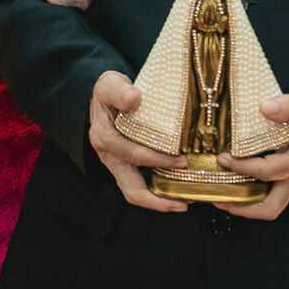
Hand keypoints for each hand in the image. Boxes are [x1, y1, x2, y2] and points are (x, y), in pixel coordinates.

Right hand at [87, 74, 187, 212]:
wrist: (108, 95)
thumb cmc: (111, 90)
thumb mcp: (111, 84)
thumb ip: (120, 91)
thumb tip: (134, 99)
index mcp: (104, 138)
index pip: (132, 155)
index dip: (158, 160)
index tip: (182, 160)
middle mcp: (109, 156)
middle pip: (131, 189)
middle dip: (158, 199)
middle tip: (184, 201)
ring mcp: (118, 165)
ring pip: (136, 192)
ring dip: (159, 201)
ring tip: (184, 204)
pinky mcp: (127, 167)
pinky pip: (142, 186)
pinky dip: (159, 193)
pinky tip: (179, 191)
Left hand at [218, 90, 288, 220]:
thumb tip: (265, 108)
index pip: (271, 171)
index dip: (245, 167)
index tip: (224, 158)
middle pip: (271, 207)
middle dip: (242, 205)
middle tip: (217, 195)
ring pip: (269, 207)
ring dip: (243, 206)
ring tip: (219, 197)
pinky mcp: (286, 180)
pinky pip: (267, 197)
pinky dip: (249, 196)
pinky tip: (231, 186)